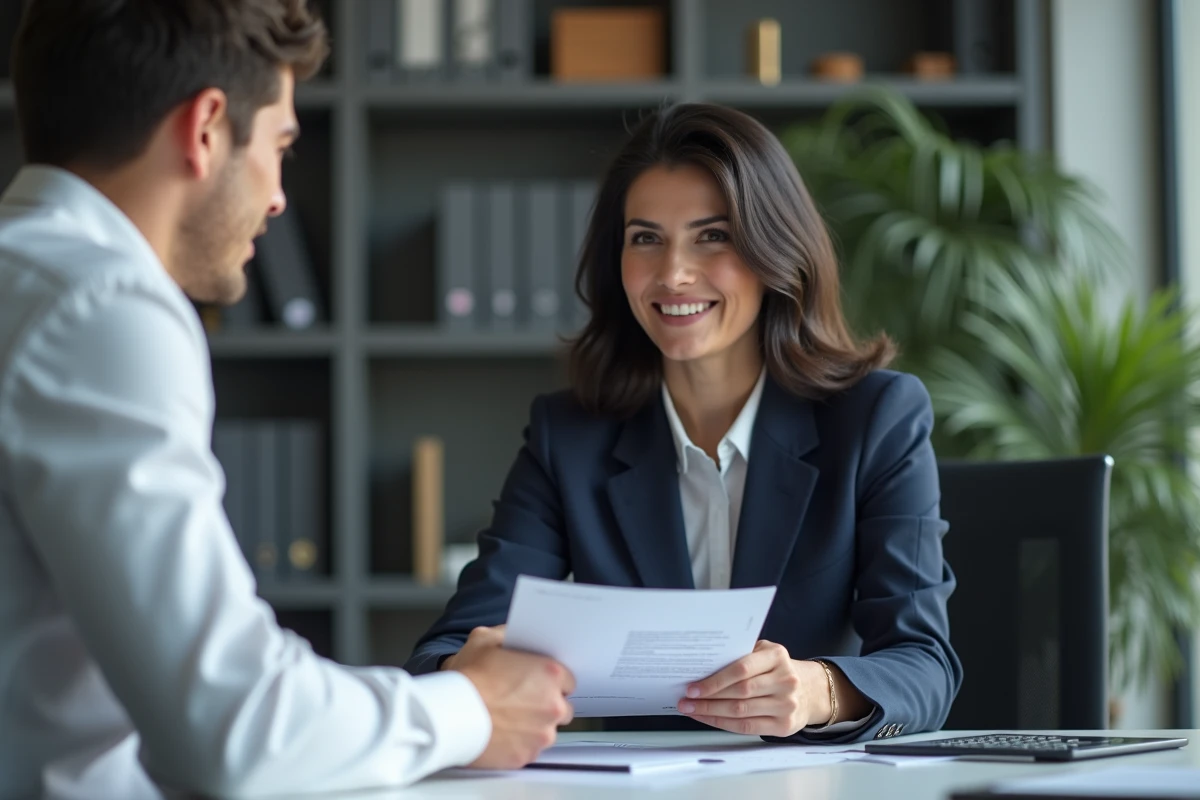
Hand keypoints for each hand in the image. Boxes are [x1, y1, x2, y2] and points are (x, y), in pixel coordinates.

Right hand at [449, 626, 576, 768]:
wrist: (448, 716)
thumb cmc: (466, 679)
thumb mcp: (484, 639)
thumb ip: (508, 634)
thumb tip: (514, 636)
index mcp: (550, 674)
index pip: (568, 679)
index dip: (550, 681)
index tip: (537, 682)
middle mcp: (553, 706)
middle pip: (562, 707)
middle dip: (546, 705)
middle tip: (521, 701)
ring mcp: (542, 734)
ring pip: (547, 731)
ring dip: (534, 726)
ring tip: (508, 718)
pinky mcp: (527, 755)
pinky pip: (530, 749)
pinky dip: (520, 743)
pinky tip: (501, 732)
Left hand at [677, 640, 823, 736]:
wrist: (810, 690)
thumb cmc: (777, 669)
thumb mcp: (765, 653)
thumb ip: (741, 655)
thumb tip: (703, 665)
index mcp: (777, 657)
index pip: (741, 669)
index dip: (715, 680)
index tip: (693, 686)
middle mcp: (785, 681)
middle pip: (739, 692)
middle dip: (708, 698)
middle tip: (686, 699)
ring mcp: (786, 705)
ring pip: (741, 712)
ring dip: (711, 712)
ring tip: (691, 709)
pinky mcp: (784, 725)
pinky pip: (747, 727)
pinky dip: (723, 723)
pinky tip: (708, 718)